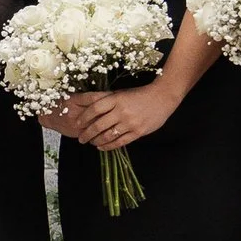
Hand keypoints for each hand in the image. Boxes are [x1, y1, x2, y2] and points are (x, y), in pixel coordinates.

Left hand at [51, 82, 174, 148]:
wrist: (162, 98)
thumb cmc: (139, 94)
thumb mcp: (121, 93)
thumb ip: (106, 100)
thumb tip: (87, 107)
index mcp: (116, 99)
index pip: (95, 109)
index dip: (84, 117)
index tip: (78, 123)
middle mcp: (122, 111)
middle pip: (99, 125)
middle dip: (87, 133)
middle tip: (80, 138)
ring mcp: (130, 123)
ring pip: (108, 135)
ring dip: (97, 141)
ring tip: (90, 143)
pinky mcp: (138, 132)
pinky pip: (120, 142)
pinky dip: (109, 146)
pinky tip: (101, 147)